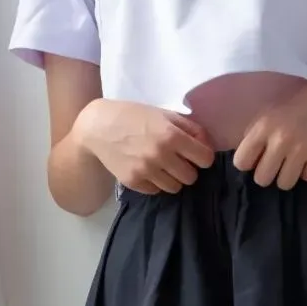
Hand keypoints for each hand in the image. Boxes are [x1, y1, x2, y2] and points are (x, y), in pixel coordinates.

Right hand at [75, 99, 214, 194]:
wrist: (99, 127)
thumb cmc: (135, 116)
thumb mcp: (165, 114)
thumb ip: (190, 129)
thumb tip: (208, 145)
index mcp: (172, 135)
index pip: (205, 159)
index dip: (203, 156)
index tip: (196, 154)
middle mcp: (161, 155)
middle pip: (191, 177)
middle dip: (188, 168)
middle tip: (178, 160)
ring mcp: (146, 170)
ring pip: (175, 187)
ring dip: (173, 178)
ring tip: (163, 166)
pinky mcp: (133, 182)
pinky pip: (156, 191)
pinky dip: (156, 182)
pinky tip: (148, 169)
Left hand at [233, 71, 306, 189]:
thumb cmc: (296, 107)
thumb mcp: (269, 114)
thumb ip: (254, 136)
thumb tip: (244, 162)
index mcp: (263, 127)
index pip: (241, 162)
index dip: (248, 163)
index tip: (256, 159)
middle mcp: (280, 139)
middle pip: (262, 179)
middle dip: (268, 173)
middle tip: (276, 163)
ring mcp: (302, 149)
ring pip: (284, 184)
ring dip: (287, 175)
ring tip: (293, 162)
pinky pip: (306, 178)